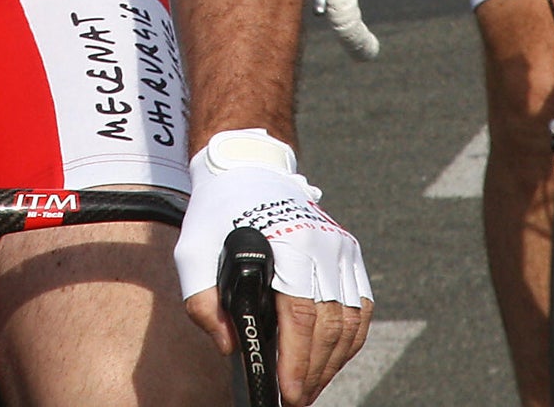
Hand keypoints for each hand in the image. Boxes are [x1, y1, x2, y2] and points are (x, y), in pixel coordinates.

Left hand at [178, 130, 372, 405]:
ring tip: (310, 384)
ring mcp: (341, 249)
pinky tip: (329, 359)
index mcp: (288, 245)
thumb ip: (203, 303)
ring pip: (350, 323)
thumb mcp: (193, 254)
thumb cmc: (217, 213)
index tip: (289, 391)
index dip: (297, 361)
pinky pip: (360, 308)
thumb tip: (229, 345)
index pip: (301, 317)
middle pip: (328, 327)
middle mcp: (323, 247)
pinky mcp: (349, 253)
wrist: (246, 169)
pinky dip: (349, 340)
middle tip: (297, 397)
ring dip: (333, 362)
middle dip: (313, 371)